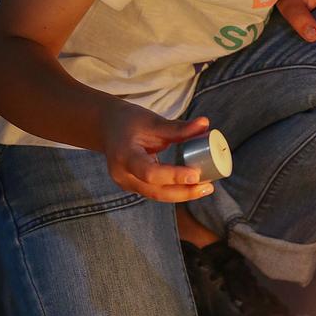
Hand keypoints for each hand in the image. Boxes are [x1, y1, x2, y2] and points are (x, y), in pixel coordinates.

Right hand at [100, 102, 214, 202]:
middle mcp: (123, 175)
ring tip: (206, 187)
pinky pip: (156, 191)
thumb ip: (178, 127)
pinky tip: (193, 185)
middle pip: (156, 191)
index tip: (196, 174)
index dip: (174, 176)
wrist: (107, 127)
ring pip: (157, 194)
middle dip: (184, 192)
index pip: (150, 172)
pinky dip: (174, 189)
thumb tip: (205, 124)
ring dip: (182, 193)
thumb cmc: (129, 121)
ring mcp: (126, 183)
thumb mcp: (152, 121)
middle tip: (208, 186)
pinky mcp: (134, 185)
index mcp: (125, 156)